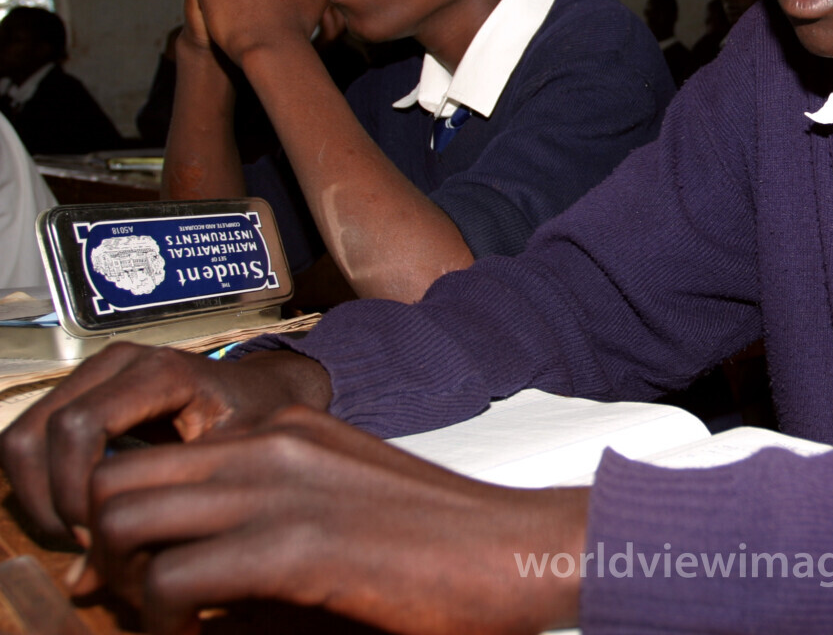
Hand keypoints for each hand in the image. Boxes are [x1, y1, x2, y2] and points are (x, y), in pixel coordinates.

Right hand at [0, 344, 329, 542]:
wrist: (269, 392)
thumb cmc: (259, 426)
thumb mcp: (234, 463)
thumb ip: (176, 510)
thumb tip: (98, 575)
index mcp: (159, 373)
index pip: (78, 428)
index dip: (74, 489)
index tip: (100, 534)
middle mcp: (119, 363)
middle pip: (37, 434)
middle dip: (51, 500)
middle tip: (90, 543)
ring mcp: (96, 374)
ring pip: (21, 439)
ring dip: (39, 495)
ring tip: (85, 532)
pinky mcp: (82, 393)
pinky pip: (30, 441)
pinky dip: (41, 484)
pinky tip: (82, 515)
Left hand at [80, 407, 586, 634]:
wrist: (519, 549)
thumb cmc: (440, 540)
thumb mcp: (345, 498)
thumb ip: (271, 510)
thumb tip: (182, 561)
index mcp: (285, 428)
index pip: (151, 452)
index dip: (121, 515)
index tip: (135, 567)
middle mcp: (272, 442)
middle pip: (117, 479)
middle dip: (102, 546)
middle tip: (130, 598)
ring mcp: (282, 489)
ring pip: (126, 521)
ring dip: (123, 582)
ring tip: (161, 619)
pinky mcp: (297, 545)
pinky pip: (174, 579)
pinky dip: (165, 620)